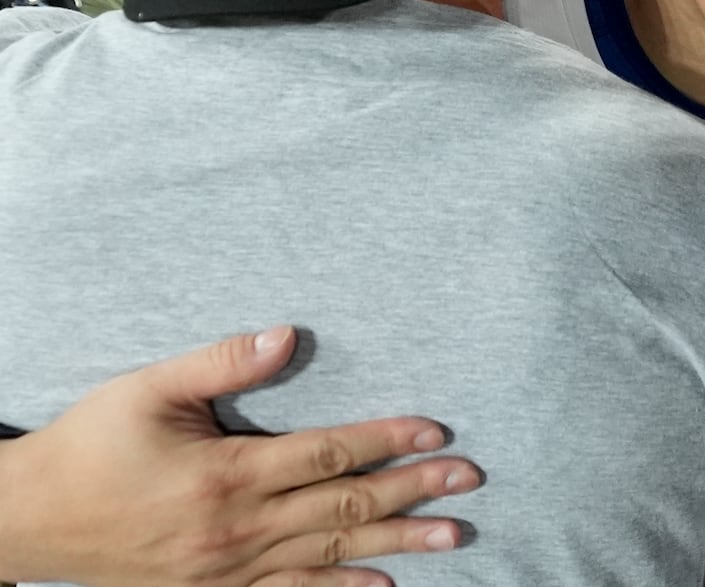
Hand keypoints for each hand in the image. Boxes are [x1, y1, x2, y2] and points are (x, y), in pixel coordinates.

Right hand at [0, 327, 480, 586]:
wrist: (30, 522)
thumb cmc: (92, 445)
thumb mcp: (149, 389)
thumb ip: (223, 362)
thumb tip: (288, 335)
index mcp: (226, 472)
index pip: (328, 453)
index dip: (386, 441)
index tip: (437, 432)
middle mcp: (237, 527)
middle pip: (344, 507)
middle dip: (412, 491)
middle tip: (469, 481)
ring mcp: (229, 569)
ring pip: (330, 554)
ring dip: (397, 544)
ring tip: (453, 536)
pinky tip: (385, 586)